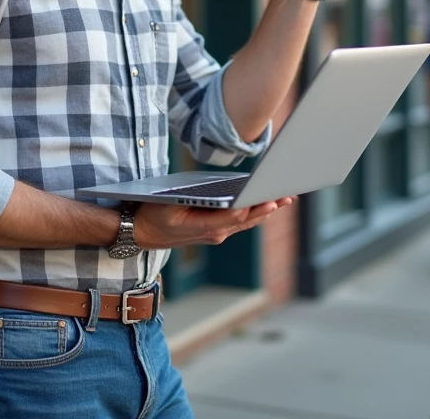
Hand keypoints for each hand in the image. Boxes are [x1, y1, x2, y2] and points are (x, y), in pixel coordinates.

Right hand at [132, 197, 293, 248]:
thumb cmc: (153, 215)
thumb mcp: (170, 205)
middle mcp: (215, 233)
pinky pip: (239, 222)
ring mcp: (216, 234)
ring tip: (284, 199)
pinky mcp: (215, 231)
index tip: (271, 200)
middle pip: (247, 219)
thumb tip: (220, 196)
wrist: (140, 233)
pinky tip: (265, 205)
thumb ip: (196, 202)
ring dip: (265, 210)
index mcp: (205, 227)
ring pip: (246, 222)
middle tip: (288, 196)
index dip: (255, 207)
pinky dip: (254, 213)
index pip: (236, 216)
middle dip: (268, 207)